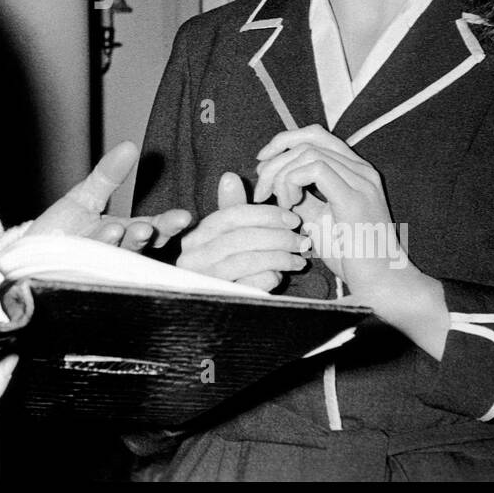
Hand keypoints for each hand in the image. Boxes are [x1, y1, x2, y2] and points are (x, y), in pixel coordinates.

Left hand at [31, 141, 192, 251]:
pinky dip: (100, 251)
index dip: (168, 225)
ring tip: (125, 229)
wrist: (28, 255)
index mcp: (123, 235)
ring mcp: (100, 267)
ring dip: (124, 244)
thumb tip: (129, 146)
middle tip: (153, 227)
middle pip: (141, 246)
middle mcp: (116, 254)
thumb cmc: (60, 230)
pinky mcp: (81, 276)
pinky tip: (104, 238)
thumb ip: (108, 174)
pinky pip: (93, 266)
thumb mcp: (85, 196)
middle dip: (151, 237)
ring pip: (118, 257)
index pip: (153, 229)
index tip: (184, 217)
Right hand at [176, 172, 308, 291]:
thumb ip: (230, 209)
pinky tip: (280, 276)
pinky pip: (249, 285)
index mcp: (194, 238)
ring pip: (246, 260)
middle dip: (277, 236)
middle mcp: (191, 259)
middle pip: (239, 238)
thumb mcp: (227, 236)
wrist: (215, 316)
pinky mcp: (220, 300)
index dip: (264, 214)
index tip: (291, 218)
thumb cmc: (225, 266)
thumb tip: (229, 176)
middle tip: (301, 239)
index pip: (230, 217)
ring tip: (298, 258)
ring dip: (279, 257)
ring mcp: (204, 281)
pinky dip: (269, 277)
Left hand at [254, 125, 448, 357]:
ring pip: (308, 153)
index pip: (316, 135)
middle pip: (308, 139)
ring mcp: (361, 181)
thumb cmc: (351, 255)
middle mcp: (362, 170)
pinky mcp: (354, 197)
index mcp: (356, 171)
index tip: (262, 163)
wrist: (381, 282)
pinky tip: (288, 205)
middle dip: (275, 160)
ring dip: (281, 175)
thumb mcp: (318, 219)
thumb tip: (276, 181)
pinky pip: (314, 169)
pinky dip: (292, 182)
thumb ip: (302, 197)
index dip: (285, 142)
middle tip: (261, 191)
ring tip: (278, 203)